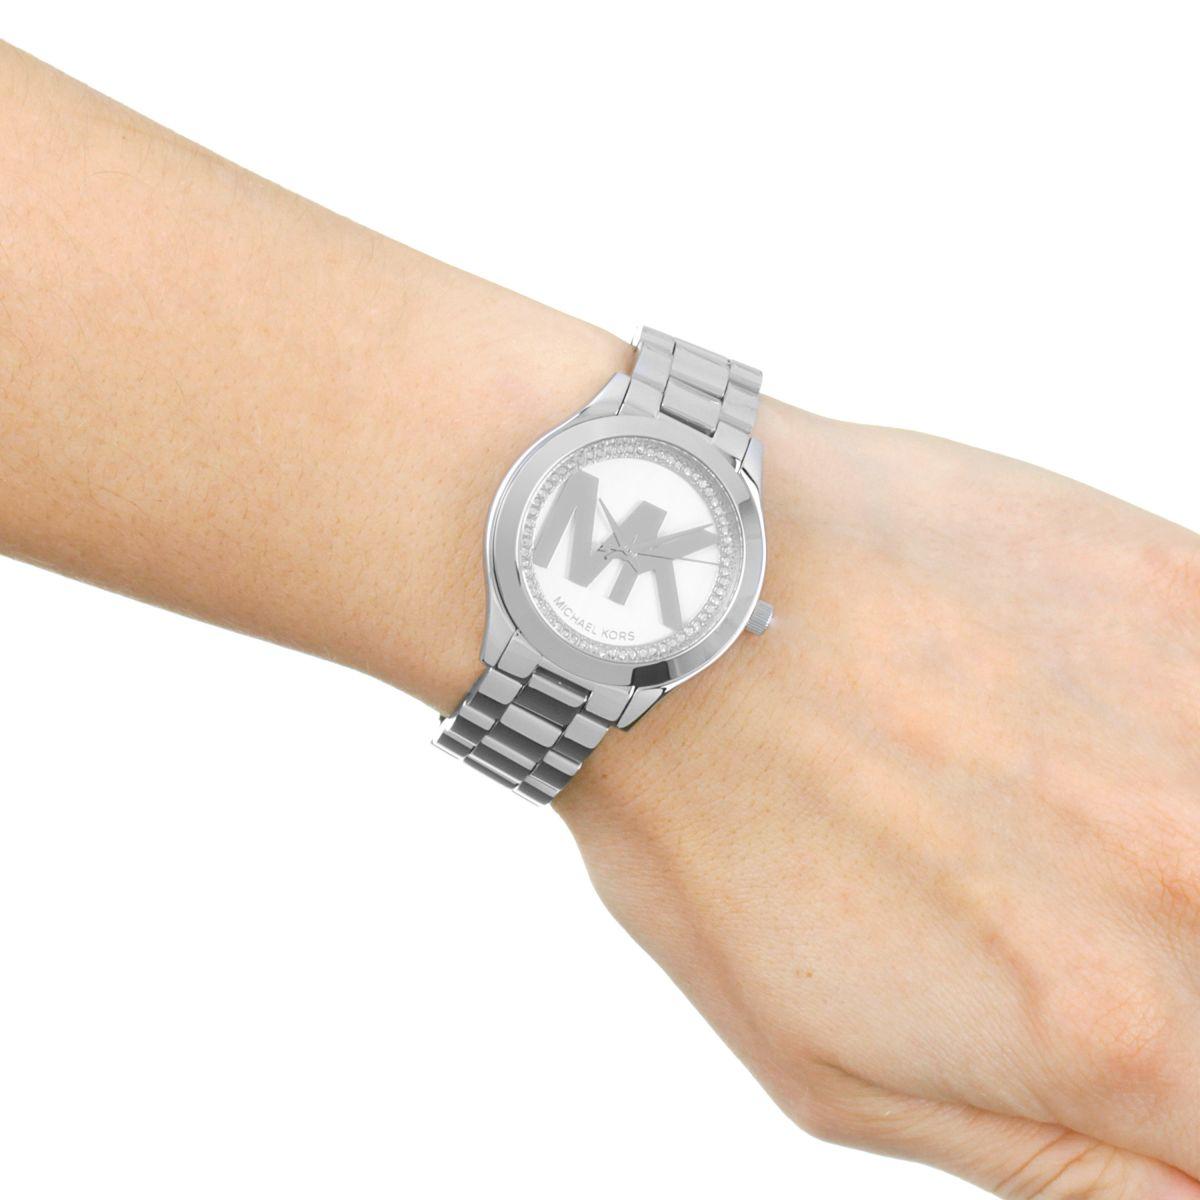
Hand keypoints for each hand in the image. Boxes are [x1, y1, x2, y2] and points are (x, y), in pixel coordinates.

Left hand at [559, 403, 1199, 1197]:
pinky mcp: (1171, 584)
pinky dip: (1163, 727)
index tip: (1125, 1038)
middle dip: (1164, 966)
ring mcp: (1195, 711)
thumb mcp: (833, 1064)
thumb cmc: (709, 822)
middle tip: (1043, 905)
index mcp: (1117, 1027)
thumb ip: (1051, 1162)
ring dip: (1159, 836)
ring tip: (1039, 806)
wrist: (670, 600)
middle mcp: (1192, 873)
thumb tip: (1186, 1193)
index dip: (1180, 1094)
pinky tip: (1062, 715)